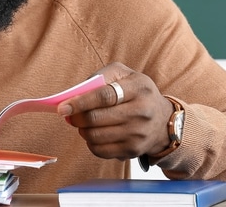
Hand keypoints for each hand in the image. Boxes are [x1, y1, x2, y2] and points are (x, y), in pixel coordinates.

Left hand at [57, 62, 174, 159]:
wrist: (163, 120)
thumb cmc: (137, 93)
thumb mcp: (125, 74)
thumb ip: (100, 76)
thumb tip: (75, 93)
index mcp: (139, 88)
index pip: (104, 96)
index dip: (80, 102)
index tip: (63, 107)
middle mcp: (141, 111)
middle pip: (97, 118)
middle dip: (77, 117)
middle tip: (70, 115)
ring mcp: (138, 133)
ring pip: (95, 136)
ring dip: (82, 130)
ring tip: (83, 123)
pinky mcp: (133, 150)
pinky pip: (100, 150)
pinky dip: (91, 142)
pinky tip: (95, 133)